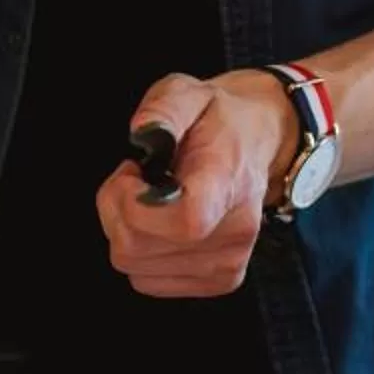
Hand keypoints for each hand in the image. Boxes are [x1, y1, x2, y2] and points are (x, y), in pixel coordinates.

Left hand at [94, 70, 295, 299]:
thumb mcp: (188, 91)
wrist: (258, 143)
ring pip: (135, 268)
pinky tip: (159, 224)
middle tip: (135, 179)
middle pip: (138, 248)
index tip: (133, 174)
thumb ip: (163, 108)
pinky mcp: (221, 280)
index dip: (135, 206)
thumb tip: (143, 134)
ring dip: (127, 232)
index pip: (184, 221)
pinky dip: (142, 254)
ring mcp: (229, 262)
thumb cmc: (218, 120)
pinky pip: (148, 282)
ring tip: (149, 199)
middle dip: (116, 211)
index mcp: (227, 181)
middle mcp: (235, 231)